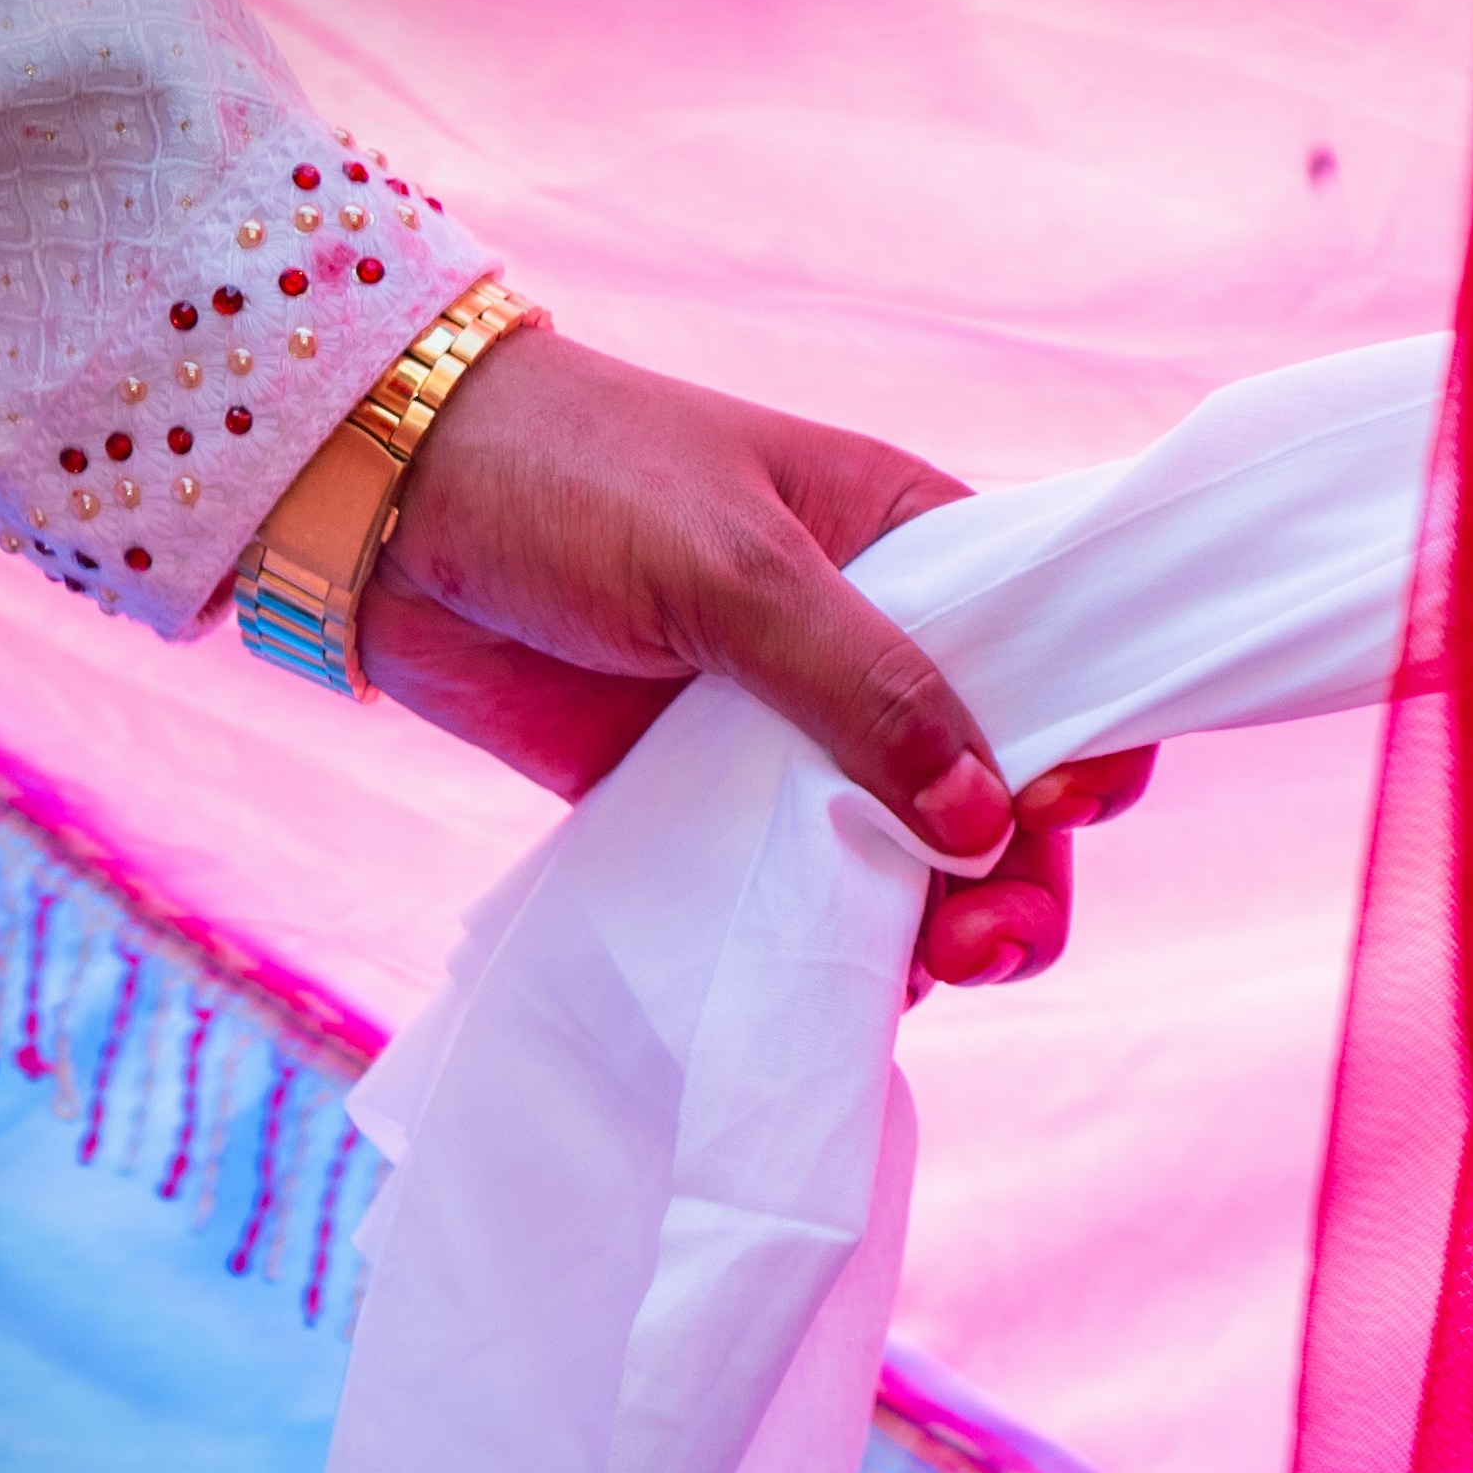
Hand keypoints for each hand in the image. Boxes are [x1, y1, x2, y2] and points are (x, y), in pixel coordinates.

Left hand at [350, 326, 1154, 985]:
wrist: (387, 510)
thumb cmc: (576, 481)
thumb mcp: (736, 568)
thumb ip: (866, 691)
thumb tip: (983, 823)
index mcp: (918, 546)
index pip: (1060, 651)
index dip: (1085, 739)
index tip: (1061, 812)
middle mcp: (876, 644)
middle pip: (999, 780)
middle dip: (1016, 870)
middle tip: (986, 941)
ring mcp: (789, 730)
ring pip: (908, 851)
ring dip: (937, 924)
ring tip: (925, 975)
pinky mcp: (703, 797)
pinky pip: (799, 889)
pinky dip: (832, 946)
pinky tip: (842, 990)